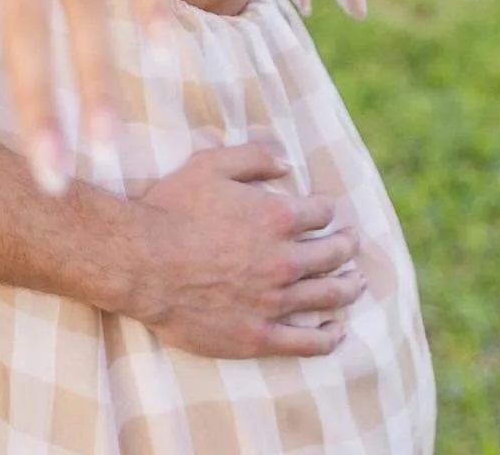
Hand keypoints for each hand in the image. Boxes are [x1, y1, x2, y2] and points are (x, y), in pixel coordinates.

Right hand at [134, 143, 362, 358]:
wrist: (142, 261)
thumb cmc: (172, 208)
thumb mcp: (211, 164)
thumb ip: (254, 157)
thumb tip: (286, 163)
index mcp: (277, 216)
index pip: (321, 213)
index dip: (329, 210)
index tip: (331, 212)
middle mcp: (284, 260)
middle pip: (332, 254)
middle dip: (346, 246)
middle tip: (352, 244)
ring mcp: (274, 301)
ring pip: (327, 296)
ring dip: (348, 287)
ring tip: (357, 283)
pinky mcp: (258, 335)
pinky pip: (307, 342)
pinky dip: (328, 336)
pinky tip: (337, 331)